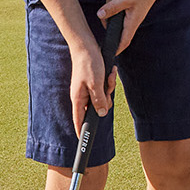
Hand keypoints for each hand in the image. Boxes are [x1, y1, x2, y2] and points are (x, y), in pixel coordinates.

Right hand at [67, 0, 119, 133]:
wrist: (87, 46)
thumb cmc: (89, 63)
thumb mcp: (96, 83)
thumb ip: (98, 100)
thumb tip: (101, 114)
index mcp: (78, 98)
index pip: (79, 120)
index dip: (81, 131)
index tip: (83, 143)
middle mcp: (82, 96)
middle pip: (96, 109)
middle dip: (105, 100)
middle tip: (107, 86)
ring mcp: (87, 89)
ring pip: (102, 98)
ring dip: (109, 88)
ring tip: (109, 75)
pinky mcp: (93, 83)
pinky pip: (104, 88)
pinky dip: (109, 82)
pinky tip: (111, 72)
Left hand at [96, 0, 165, 56]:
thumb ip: (112, 7)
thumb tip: (99, 15)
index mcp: (132, 22)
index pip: (124, 41)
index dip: (117, 48)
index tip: (109, 54)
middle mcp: (131, 18)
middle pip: (113, 23)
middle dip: (106, 13)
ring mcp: (129, 11)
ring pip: (113, 11)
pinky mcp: (127, 3)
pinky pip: (116, 2)